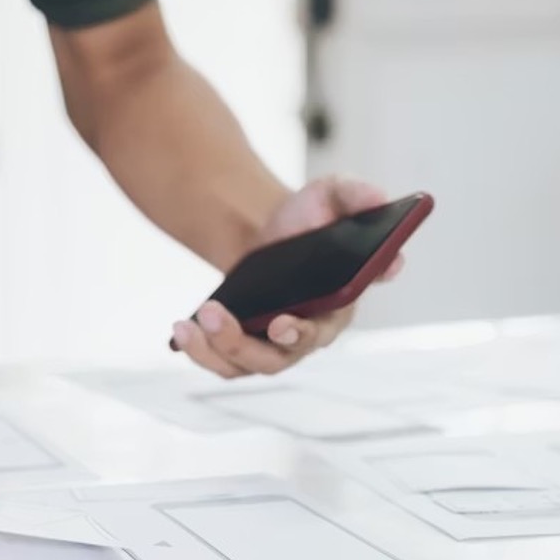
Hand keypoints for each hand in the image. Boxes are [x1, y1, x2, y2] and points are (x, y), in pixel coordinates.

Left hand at [173, 176, 402, 378]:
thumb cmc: (308, 219)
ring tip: (196, 317)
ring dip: (217, 345)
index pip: (329, 326)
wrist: (269, 230)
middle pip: (282, 355)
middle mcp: (311, 334)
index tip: (281, 324)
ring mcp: (277, 347)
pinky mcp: (246, 348)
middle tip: (216, 315)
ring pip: (249, 364)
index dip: (305, 332)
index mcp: (339, 305)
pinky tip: (182, 327)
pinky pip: (225, 363)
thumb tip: (378, 197)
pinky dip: (201, 351)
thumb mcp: (332, 195)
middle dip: (246, 342)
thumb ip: (355, 194)